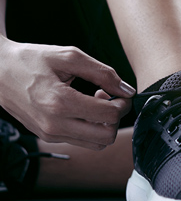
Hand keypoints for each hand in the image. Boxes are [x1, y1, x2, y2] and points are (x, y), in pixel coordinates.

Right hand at [0, 40, 134, 149]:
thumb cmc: (32, 60)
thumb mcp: (70, 57)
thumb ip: (103, 73)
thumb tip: (127, 89)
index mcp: (60, 102)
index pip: (109, 115)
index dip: (123, 103)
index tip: (121, 91)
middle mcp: (54, 125)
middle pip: (107, 136)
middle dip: (117, 116)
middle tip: (111, 97)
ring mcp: (50, 134)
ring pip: (96, 143)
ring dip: (105, 124)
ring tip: (96, 100)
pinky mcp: (47, 137)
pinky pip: (82, 141)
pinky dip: (92, 127)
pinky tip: (85, 106)